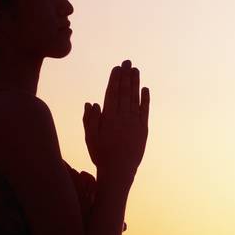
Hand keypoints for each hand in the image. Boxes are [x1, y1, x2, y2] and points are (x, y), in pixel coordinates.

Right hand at [87, 59, 147, 181]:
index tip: (116, 68)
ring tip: (136, 70)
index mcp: (108, 118)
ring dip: (135, 83)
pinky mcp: (144, 129)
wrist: (119, 172)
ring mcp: (134, 123)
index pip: (111, 94)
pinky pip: (145, 111)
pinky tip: (145, 89)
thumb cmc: (101, 155)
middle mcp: (122, 118)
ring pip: (135, 99)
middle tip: (128, 62)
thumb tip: (91, 102)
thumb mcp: (90, 138)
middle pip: (124, 92)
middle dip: (126, 76)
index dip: (114, 79)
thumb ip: (89, 119)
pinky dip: (145, 99)